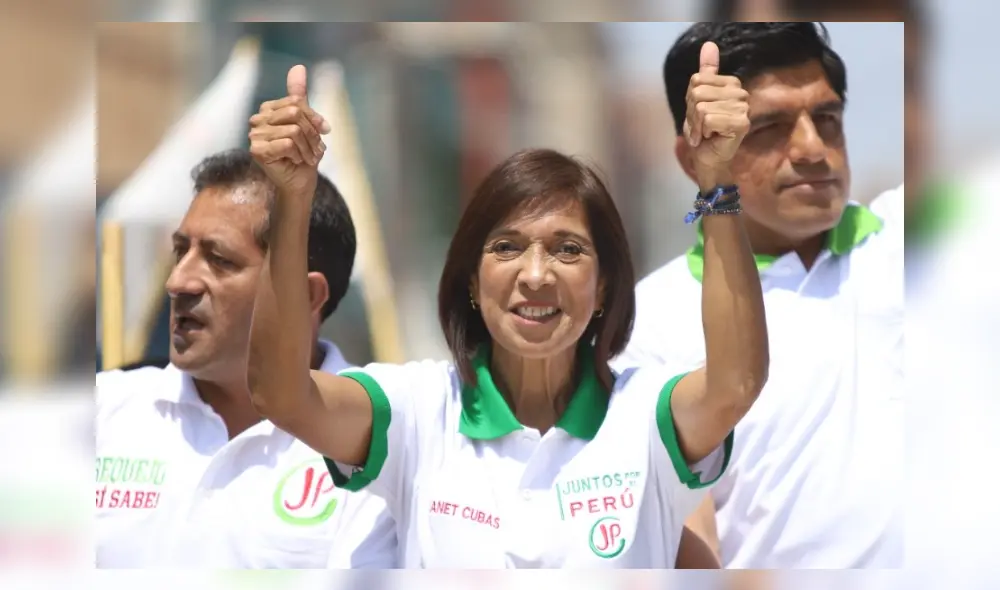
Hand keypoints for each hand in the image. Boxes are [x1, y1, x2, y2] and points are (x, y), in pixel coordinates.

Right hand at [249, 65, 331, 197]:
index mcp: (268, 110)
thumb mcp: (306, 122)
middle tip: (315, 148)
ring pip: (293, 129)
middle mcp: (258, 120)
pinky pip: (287, 143)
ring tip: (307, 157)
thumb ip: (299, 95)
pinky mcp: (257, 150)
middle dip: (312, 133)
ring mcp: (255, 135)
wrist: (300, 182)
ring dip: (307, 147)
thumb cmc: (303, 153)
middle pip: (294, 113)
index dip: (313, 117)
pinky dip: (298, 154)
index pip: (296, 102)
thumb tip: (299, 67)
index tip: (323, 131)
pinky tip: (294, 161)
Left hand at [683, 42, 749, 175]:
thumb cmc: (704, 132)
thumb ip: (706, 72)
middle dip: (691, 113)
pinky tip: (710, 138)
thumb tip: (708, 45)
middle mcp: (741, 93)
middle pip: (697, 91)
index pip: (697, 79)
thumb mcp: (699, 100)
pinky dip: (701, 132)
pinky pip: (707, 118)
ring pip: (700, 106)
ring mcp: (743, 108)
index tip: (698, 115)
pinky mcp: (740, 123)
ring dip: (696, 125)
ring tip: (705, 133)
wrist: (709, 160)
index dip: (690, 100)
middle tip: (701, 126)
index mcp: (732, 83)